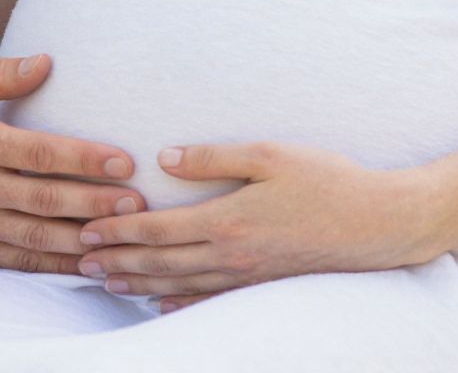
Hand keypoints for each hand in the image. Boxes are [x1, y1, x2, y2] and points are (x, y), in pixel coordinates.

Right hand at [0, 54, 147, 272]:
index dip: (85, 159)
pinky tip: (86, 263)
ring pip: (35, 237)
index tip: (124, 161)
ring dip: (82, 239)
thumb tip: (47, 62)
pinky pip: (17, 261)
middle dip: (95, 203)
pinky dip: (53, 265)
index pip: (40, 153)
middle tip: (137, 202)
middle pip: (45, 200)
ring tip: (122, 234)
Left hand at [73, 143, 442, 299]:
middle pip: (160, 261)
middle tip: (80, 261)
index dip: (120, 232)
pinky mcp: (262, 284)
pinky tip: (159, 304)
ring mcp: (246, 276)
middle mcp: (230, 255)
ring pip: (179, 284)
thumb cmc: (327, 179)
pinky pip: (209, 300)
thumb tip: (164, 158)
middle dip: (118, 260)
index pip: (158, 229)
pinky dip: (178, 303)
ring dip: (139, 282)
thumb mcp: (270, 153)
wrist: (377, 225)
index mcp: (227, 219)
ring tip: (108, 282)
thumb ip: (214, 156)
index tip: (87, 231)